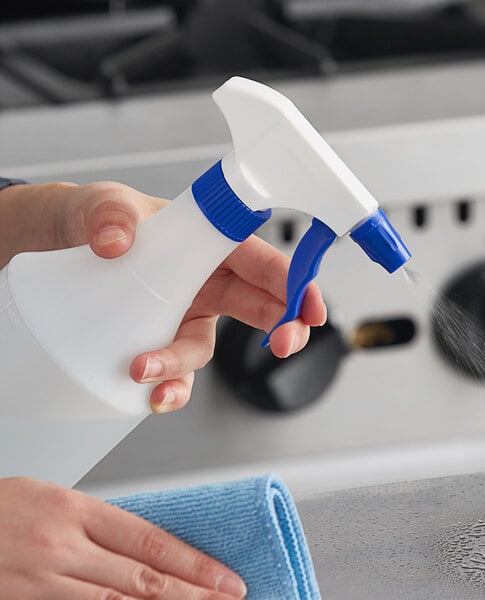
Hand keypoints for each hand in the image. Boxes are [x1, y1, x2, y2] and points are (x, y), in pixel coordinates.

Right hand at [0, 477, 246, 598]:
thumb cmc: (2, 509)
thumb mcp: (56, 501)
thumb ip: (99, 526)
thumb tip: (147, 550)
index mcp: (76, 510)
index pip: (150, 541)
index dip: (194, 563)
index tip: (225, 576)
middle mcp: (63, 548)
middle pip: (142, 578)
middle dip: (192, 594)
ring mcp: (41, 583)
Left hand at [1, 181, 326, 412]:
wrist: (52, 249)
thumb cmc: (89, 220)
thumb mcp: (99, 205)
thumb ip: (108, 212)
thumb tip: (117, 242)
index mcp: (208, 243)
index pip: (264, 261)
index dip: (297, 283)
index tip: (312, 309)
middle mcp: (203, 281)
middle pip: (259, 307)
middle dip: (282, 329)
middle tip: (285, 345)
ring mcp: (182, 314)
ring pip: (204, 349)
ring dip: (187, 367)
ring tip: (152, 375)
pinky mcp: (158, 340)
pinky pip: (175, 370)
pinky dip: (169, 387)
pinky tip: (151, 394)